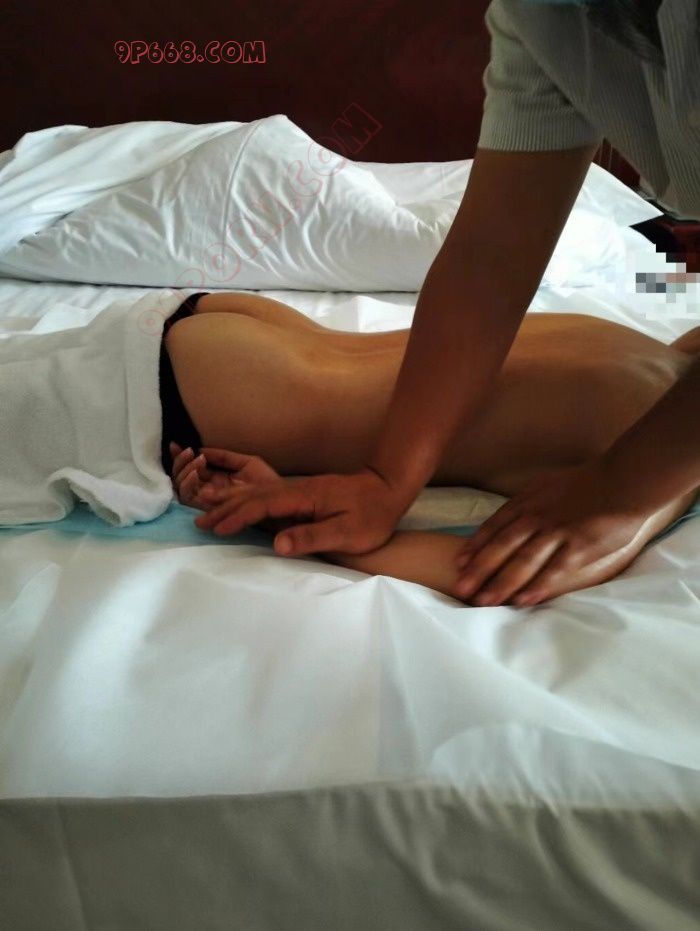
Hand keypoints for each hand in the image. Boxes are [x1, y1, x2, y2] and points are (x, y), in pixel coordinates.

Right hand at [169, 442, 279, 509]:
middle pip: (181, 479)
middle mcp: (208, 491)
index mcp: (215, 480)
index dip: (180, 458)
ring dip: (184, 472)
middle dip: (178, 463)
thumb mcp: (245, 463)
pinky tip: (197, 473)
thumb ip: (224, 457)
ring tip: (197, 460)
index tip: (175, 444)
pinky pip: (190, 499)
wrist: (279, 498)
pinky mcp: (210, 509)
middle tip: (187, 451)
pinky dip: (189, 485)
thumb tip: (202, 449)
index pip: (191, 469)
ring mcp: (207, 501)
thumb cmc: (266, 482)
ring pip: (182, 488)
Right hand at [193, 467, 409, 556]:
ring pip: (257, 492)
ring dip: (232, 502)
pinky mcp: (303, 493)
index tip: (217, 530)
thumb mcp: (347, 533)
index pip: (262, 506)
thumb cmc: (372, 515)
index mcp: (303, 498)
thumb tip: (277, 544)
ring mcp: (299, 489)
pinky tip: (239, 502)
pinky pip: (266, 493)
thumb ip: (312, 537)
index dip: (238, 518)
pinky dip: (246, 498)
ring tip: (209, 511)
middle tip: (199, 522)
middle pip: (252, 496)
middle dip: (225, 509)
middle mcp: (296, 489)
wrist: (389, 487)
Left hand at [453, 458, 676, 606]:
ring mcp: (557, 532)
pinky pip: (553, 570)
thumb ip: (526, 504)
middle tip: (461, 589)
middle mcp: (537, 517)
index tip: (458, 563)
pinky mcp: (579, 547)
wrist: (623, 480)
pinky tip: (522, 600)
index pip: (494, 526)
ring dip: (501, 582)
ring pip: (523, 561)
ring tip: (483, 601)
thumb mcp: (546, 486)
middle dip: (479, 569)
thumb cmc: (585, 484)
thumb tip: (507, 520)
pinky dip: (537, 585)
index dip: (475, 546)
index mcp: (528, 502)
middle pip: (502, 546)